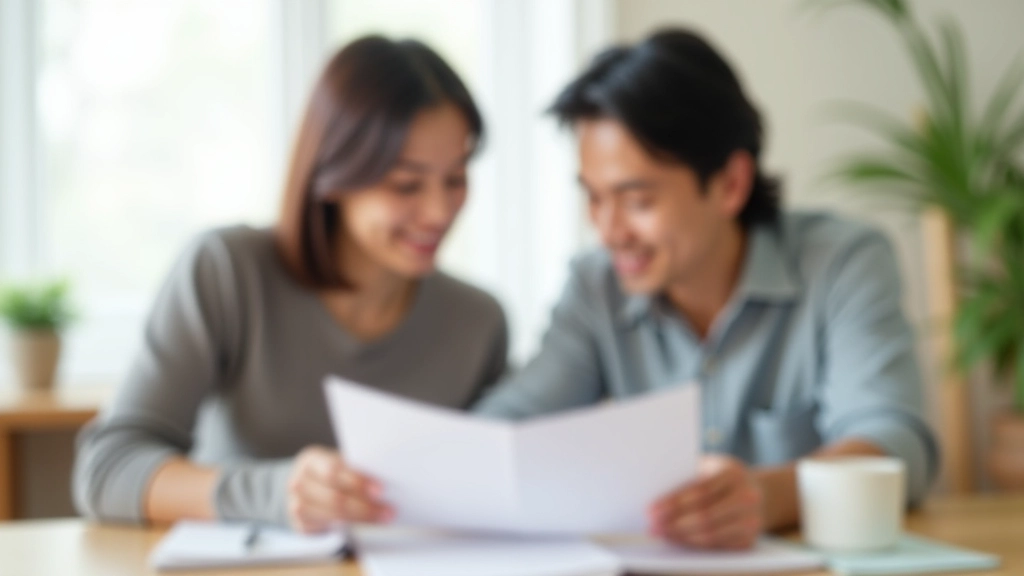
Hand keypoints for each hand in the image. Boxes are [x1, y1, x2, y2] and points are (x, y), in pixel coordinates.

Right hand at [286, 446, 392, 532]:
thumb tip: (385, 480)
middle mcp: (299, 481)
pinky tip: (366, 525)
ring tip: (382, 518)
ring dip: (361, 518)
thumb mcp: (339, 465)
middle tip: (388, 510)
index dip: (357, 481)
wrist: (308, 490)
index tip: (380, 489)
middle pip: (334, 497)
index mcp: (311, 459)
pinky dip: (351, 526)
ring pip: (333, 514)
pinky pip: (328, 527)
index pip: (334, 470)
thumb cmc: (331, 474)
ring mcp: (297, 504)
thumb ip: (355, 469)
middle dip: (364, 506)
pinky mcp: (301, 524)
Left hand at [648, 454, 762, 548]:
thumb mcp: (709, 466)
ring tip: (661, 533)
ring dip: (681, 536)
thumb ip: (688, 475)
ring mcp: (751, 521)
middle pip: (705, 516)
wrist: (760, 493)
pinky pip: (716, 546)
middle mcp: (748, 497)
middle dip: (673, 523)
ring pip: (710, 534)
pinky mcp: (749, 540)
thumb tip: (653, 492)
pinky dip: (694, 544)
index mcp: (733, 473)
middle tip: (652, 526)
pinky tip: (678, 538)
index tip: (651, 510)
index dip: (674, 502)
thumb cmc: (722, 476)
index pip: (700, 491)